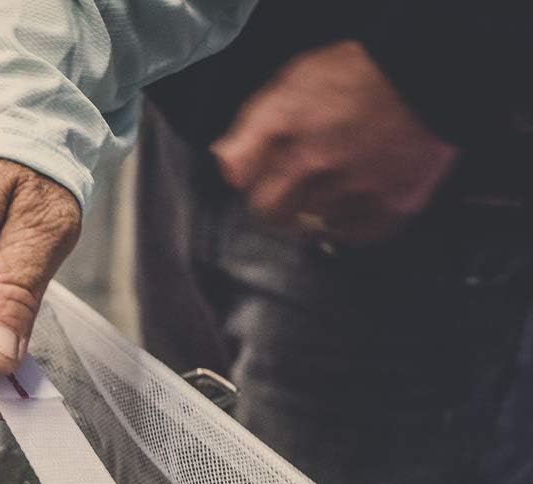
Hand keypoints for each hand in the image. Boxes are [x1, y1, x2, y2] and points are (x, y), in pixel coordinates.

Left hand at [211, 40, 459, 244]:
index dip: (247, 175)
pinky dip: (350, 223)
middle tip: (290, 192)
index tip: (258, 174)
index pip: (239, 175)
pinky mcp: (389, 208)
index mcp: (284, 126)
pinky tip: (356, 201)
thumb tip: (225, 163)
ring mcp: (351, 189)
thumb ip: (254, 124)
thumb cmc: (361, 72)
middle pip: (268, 211)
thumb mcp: (295, 80)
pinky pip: (353, 235)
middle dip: (273, 203)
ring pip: (310, 224)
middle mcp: (312, 162)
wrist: (433, 77)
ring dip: (314, 211)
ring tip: (335, 186)